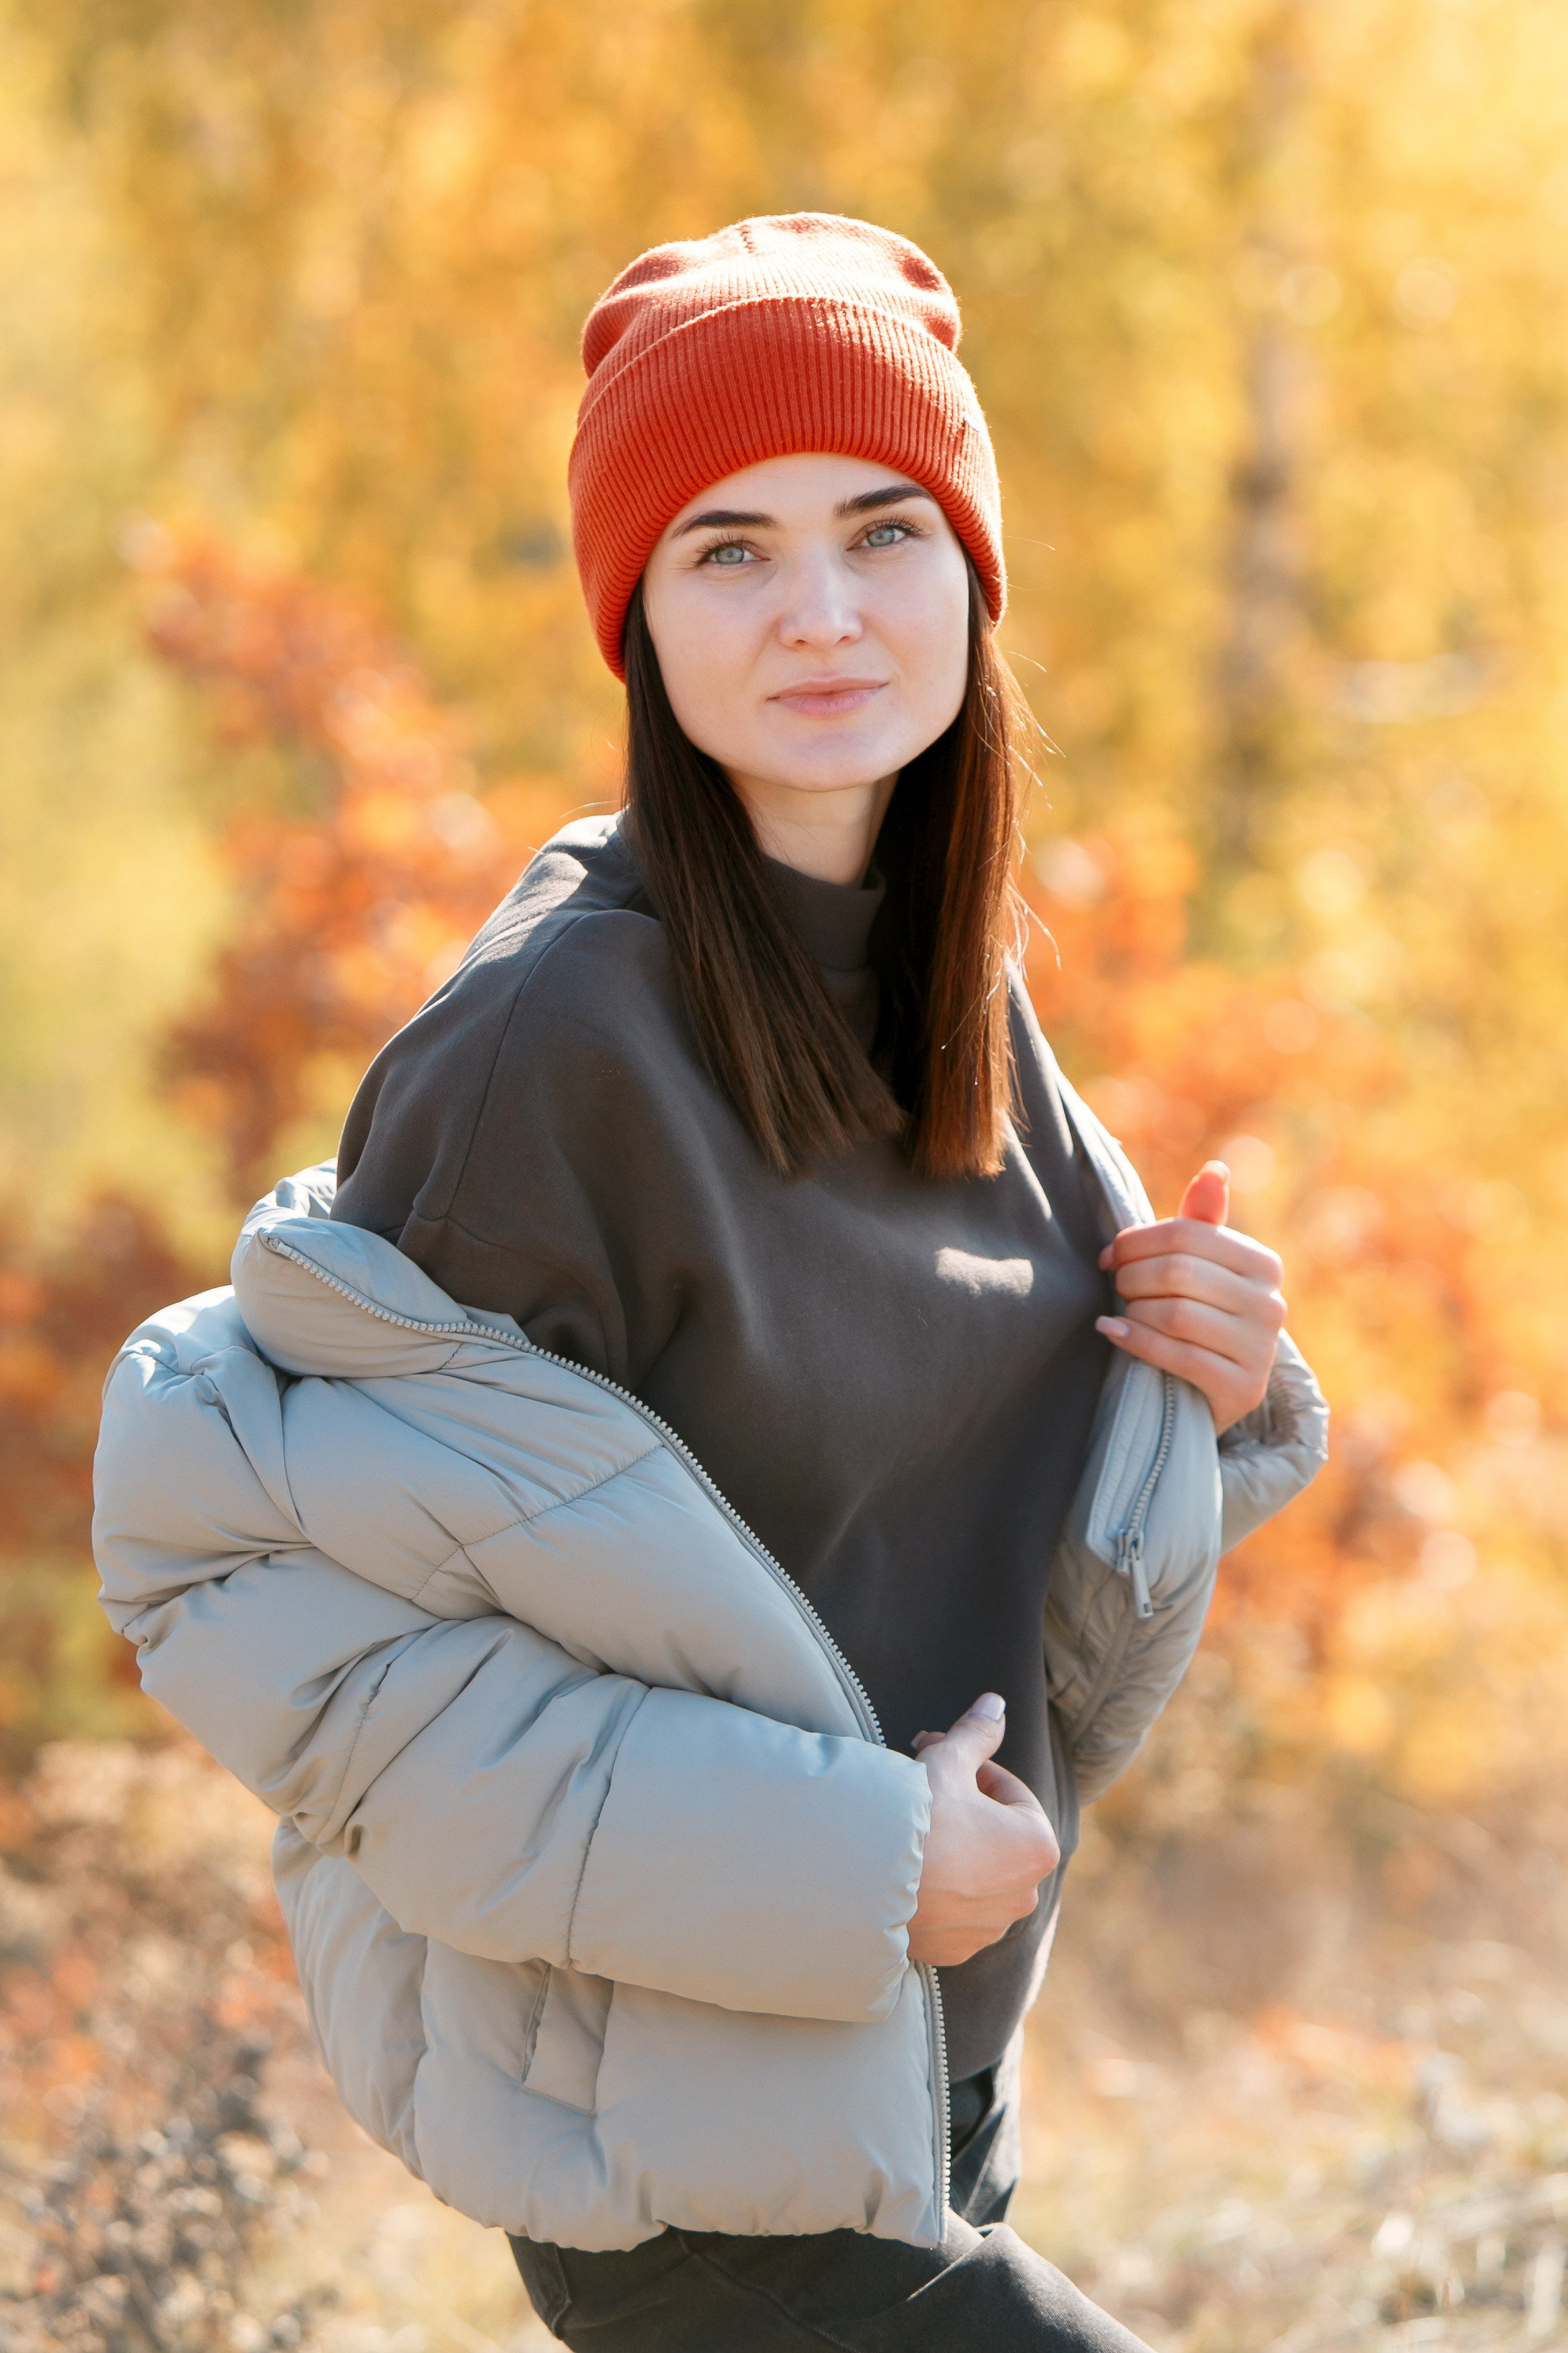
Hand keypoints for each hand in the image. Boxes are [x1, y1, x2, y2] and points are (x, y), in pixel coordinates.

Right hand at [906, 1695, 1060, 1967]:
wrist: (863, 1883)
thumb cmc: (915, 1818)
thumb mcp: (947, 1763)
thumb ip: (976, 1734)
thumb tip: (996, 1704)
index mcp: (1037, 1846)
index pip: (1008, 1790)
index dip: (971, 1769)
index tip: (938, 1761)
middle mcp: (1025, 1895)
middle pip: (994, 1832)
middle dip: (963, 1806)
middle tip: (922, 1786)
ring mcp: (989, 1929)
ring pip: (975, 1872)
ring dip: (952, 1847)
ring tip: (911, 1828)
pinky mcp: (955, 1951)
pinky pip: (952, 1910)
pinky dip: (936, 1888)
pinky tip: (905, 1868)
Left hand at [1096, 1160, 1286, 1434]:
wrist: (1213, 1391)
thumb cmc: (1200, 1316)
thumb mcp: (1202, 1268)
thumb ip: (1201, 1222)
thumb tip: (1215, 1169)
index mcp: (1263, 1264)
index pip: (1187, 1234)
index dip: (1136, 1241)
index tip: (1108, 1257)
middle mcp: (1271, 1304)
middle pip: (1178, 1272)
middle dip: (1131, 1277)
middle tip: (1113, 1286)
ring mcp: (1261, 1349)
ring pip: (1176, 1314)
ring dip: (1133, 1311)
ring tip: (1120, 1312)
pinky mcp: (1243, 1388)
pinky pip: (1179, 1356)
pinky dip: (1137, 1342)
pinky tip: (1113, 1334)